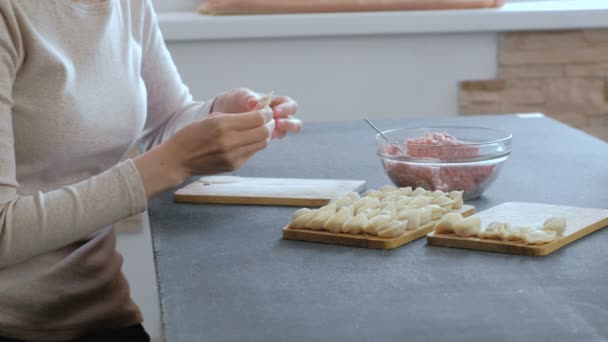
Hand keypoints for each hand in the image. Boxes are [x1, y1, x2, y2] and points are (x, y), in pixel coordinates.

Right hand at [134, 107, 272, 196]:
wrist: (179, 159)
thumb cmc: (193, 134)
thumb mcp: (212, 118)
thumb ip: (235, 116)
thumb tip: (258, 113)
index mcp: (223, 125)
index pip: (258, 119)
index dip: (267, 114)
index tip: (267, 111)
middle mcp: (230, 141)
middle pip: (264, 132)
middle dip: (269, 124)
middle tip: (268, 121)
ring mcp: (233, 156)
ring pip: (262, 144)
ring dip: (264, 135)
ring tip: (260, 130)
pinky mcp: (234, 166)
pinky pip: (252, 153)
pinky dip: (254, 145)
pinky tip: (249, 140)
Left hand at [211, 88, 301, 138]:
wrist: (221, 114)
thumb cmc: (234, 100)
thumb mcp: (240, 95)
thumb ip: (248, 97)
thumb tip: (254, 102)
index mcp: (276, 102)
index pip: (289, 104)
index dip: (286, 109)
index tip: (274, 112)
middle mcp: (277, 117)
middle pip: (294, 122)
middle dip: (289, 124)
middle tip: (277, 124)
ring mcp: (271, 129)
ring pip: (284, 132)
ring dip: (280, 132)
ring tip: (270, 133)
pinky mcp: (262, 139)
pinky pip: (269, 141)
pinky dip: (265, 140)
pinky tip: (256, 139)